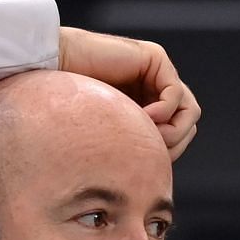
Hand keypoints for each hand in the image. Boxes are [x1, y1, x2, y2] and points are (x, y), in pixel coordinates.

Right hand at [57, 26, 200, 159]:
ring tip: (144, 134)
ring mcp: (157, 73)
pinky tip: (141, 114)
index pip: (179, 136)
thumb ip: (135, 149)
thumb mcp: (110, 138)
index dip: (168, 154)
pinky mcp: (155, 59)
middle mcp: (155, 89)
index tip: (143, 161)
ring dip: (172, 132)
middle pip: (188, 125)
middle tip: (144, 149)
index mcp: (147, 107)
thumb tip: (159, 181)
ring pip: (189, 112)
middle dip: (173, 144)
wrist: (49, 72)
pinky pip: (175, 94)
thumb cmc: (69, 109)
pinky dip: (164, 112)